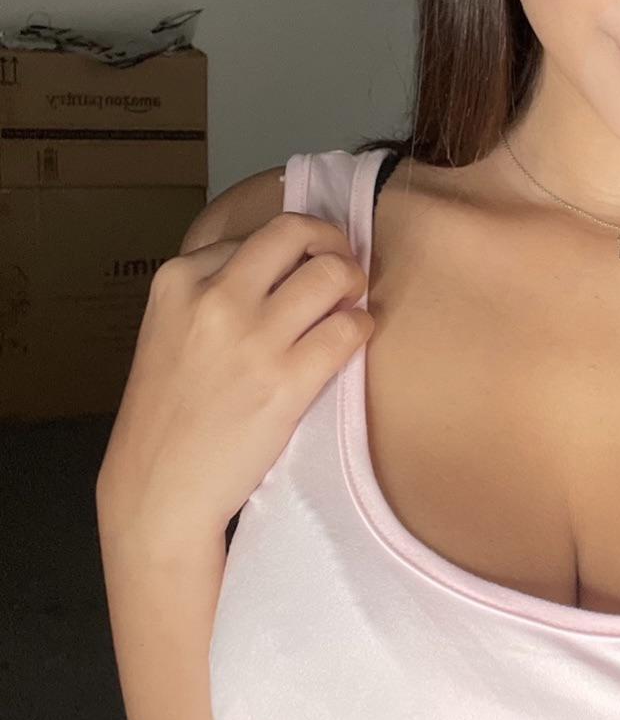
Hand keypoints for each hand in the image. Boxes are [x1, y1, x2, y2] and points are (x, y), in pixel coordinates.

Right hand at [96, 213, 373, 546]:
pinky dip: (360, 327)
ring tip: (347, 305)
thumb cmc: (169, 411)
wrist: (159, 485)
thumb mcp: (169, 328)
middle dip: (331, 243)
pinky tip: (350, 340)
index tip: (301, 268)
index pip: (257, 233)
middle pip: (297, 233)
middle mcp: (216, 299)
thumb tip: (286, 262)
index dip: (290, 249)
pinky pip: (349, 328)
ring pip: (332, 274)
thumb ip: (212, 289)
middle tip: (339, 270)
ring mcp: (253, 339)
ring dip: (352, 284)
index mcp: (179, 279)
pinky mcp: (287, 382)